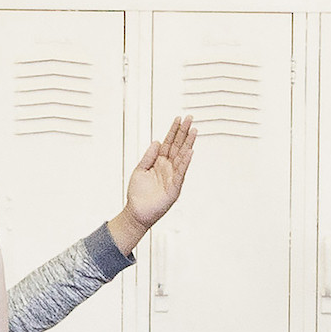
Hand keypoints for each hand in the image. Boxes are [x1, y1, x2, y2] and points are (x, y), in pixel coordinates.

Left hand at [112, 117, 196, 246]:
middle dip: (184, 132)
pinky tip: (189, 152)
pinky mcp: (174, 188)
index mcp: (159, 162)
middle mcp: (168, 168)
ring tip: (194, 131)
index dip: (173, 130)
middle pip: (178, 146)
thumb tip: (157, 142)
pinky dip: (185, 162)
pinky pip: (181, 173)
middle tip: (190, 118)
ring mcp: (172, 177)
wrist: (136, 212)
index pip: (169, 143)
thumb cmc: (138, 194)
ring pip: (182, 156)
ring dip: (188, 143)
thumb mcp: (140, 170)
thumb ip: (148, 156)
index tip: (179, 119)